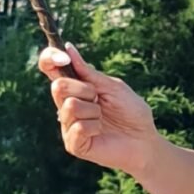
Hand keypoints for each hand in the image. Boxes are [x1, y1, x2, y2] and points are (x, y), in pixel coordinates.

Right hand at [37, 41, 158, 179]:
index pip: (50, 68)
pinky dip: (95, 127)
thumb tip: (68, 49)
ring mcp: (68, 125)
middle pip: (58, 86)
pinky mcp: (73, 144)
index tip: (63, 57)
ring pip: (70, 106)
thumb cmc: (131, 112)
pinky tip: (100, 132)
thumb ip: (89, 72)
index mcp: (75, 87)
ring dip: (93, 110)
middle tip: (99, 99)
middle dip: (84, 89)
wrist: (144, 140)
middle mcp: (67, 105)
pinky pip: (78, 127)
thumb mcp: (112, 87)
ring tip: (103, 119)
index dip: (49, 58)